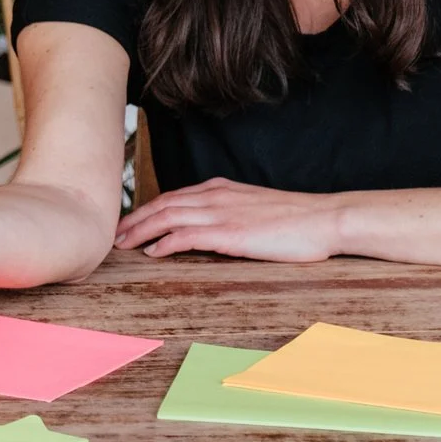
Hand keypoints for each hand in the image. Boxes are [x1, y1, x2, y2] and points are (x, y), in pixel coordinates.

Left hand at [114, 178, 342, 263]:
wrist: (325, 219)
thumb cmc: (296, 220)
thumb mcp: (255, 210)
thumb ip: (229, 214)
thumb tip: (210, 230)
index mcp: (221, 189)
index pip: (174, 197)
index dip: (148, 209)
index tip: (130, 222)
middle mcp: (216, 196)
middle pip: (163, 204)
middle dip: (135, 219)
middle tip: (115, 235)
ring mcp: (222, 213)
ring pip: (168, 217)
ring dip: (141, 231)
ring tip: (123, 244)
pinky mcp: (230, 232)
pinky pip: (187, 235)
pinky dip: (165, 242)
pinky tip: (153, 252)